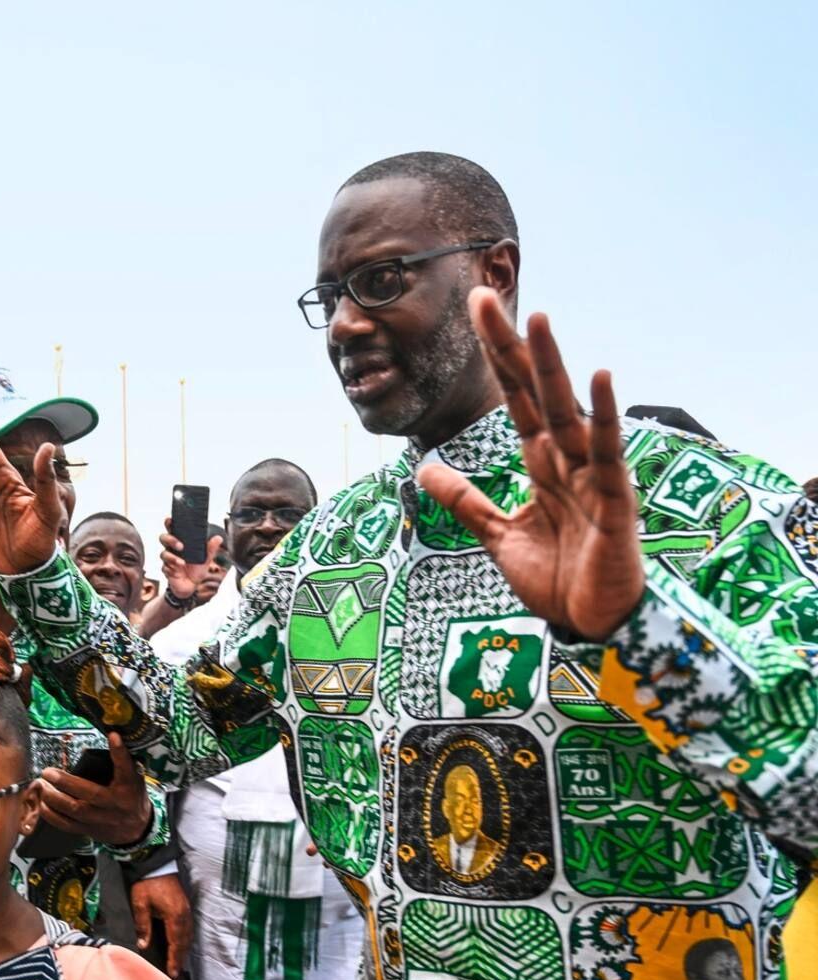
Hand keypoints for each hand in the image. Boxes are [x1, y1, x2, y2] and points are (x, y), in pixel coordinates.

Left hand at [34, 733, 152, 845]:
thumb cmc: (132, 796)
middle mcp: (115, 804)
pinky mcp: (90, 830)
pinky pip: (68, 825)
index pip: (125, 768)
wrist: (137, 829)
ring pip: (75, 810)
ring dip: (53, 798)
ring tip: (41, 785)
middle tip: (47, 771)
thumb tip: (110, 736)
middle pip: (90, 794)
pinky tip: (42, 803)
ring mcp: (102, 819)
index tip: (112, 736)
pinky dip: (51, 815)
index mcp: (129, 787)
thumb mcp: (134, 778)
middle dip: (65, 782)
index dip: (119, 752)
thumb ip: (122, 763)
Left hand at [129, 873, 192, 976]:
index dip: (174, 959)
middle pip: (185, 941)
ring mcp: (186, 908)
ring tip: (179, 960)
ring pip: (188, 934)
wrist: (155, 863)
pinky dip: (186, 937)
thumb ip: (143, 925)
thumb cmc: (147, 883)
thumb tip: (143, 945)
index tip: (173, 972)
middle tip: (177, 971)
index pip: (176, 943)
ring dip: (184, 948)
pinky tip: (181, 941)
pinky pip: (188, 926)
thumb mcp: (140, 903)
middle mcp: (184, 914)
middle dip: (181, 957)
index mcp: (174, 916)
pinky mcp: (185, 904)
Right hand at [158, 519, 224, 602]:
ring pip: (163, 553)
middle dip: (170, 540)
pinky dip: (171, 569)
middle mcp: (172, 549)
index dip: (169, 523)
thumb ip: (210, 549)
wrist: (191, 587)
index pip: (172, 529)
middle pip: (163, 538)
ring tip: (182, 563)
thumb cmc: (196, 570)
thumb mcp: (205, 559)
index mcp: (181, 542)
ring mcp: (168, 559)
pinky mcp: (166, 569)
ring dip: (172, 558)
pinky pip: (165, 567)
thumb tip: (218, 538)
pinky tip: (177, 572)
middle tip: (181, 546)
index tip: (170, 520)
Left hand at [419, 287, 644, 642]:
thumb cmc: (558, 579)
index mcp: (541, 463)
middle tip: (483, 297)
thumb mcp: (498, 535)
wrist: (590, 625)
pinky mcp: (613, 499)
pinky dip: (602, 416)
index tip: (474, 313)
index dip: (495, 357)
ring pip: (567, 411)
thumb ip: (465, 500)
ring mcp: (591, 474)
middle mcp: (566, 459)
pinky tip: (598, 376)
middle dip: (509, 347)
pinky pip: (606, 452)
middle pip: (534, 392)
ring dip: (553, 366)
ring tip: (539, 319)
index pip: (514, 398)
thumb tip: (423, 468)